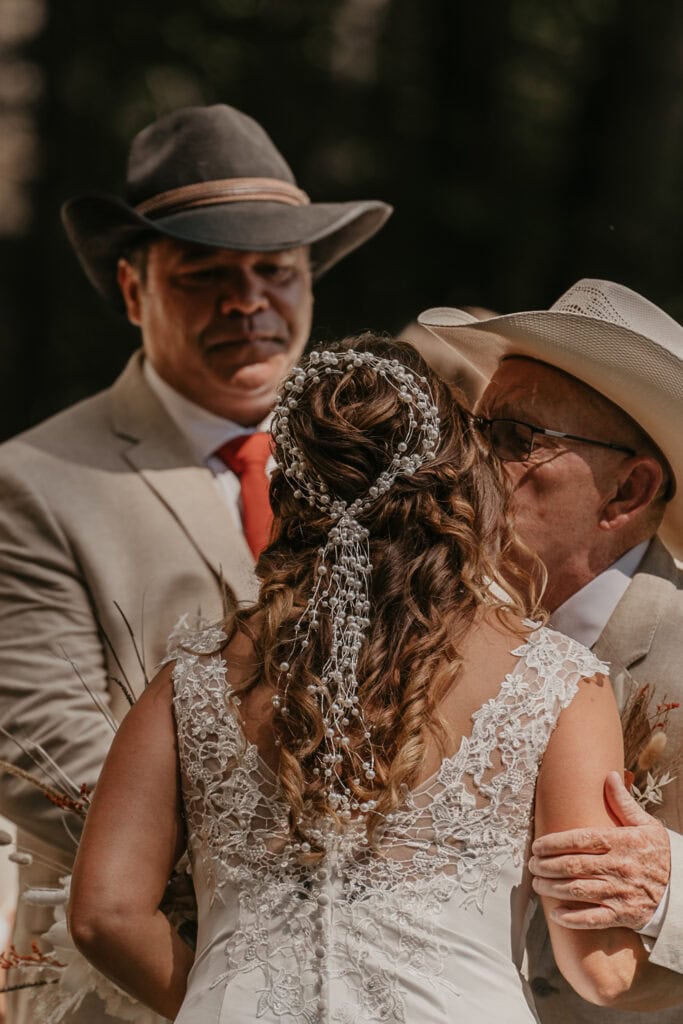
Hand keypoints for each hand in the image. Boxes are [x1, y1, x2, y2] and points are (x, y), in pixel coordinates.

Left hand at [529, 770, 670, 929]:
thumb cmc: (660, 853)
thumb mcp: (646, 825)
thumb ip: (623, 803)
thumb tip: (609, 775)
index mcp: (621, 842)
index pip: (580, 840)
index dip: (553, 843)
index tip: (537, 845)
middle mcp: (618, 867)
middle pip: (572, 866)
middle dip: (546, 865)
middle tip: (531, 864)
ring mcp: (620, 893)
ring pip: (577, 891)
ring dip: (552, 888)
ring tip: (537, 883)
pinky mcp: (623, 916)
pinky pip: (593, 919)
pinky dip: (572, 918)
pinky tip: (556, 912)